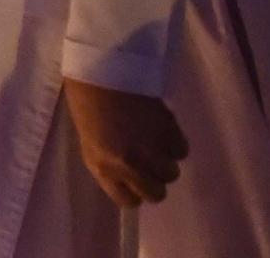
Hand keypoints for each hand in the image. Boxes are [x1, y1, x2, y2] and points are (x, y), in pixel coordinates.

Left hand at [62, 78, 187, 207]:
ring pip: (171, 173)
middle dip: (152, 179)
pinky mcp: (169, 131)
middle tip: (146, 160)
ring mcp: (150, 149)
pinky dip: (174, 142)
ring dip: (165, 160)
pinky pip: (181, 151)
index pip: (128, 202)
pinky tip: (160, 127)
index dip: (133, 190)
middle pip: (156, 193)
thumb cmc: (87, 100)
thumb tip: (130, 179)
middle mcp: (128, 164)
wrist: (102, 67)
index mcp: (101, 166)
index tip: (133, 179)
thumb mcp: (90, 141)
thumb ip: (110, 164)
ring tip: (152, 139)